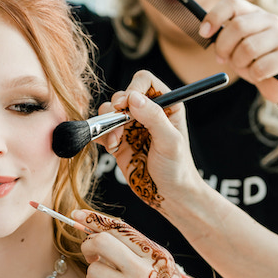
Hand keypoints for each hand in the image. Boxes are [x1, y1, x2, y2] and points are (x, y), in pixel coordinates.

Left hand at [73, 210, 216, 277]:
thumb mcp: (166, 273)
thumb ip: (140, 256)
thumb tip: (100, 239)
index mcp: (156, 255)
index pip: (119, 228)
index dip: (93, 219)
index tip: (75, 216)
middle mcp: (143, 268)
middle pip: (100, 241)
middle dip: (87, 246)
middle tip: (90, 258)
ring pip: (93, 271)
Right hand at [96, 70, 200, 210]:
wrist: (169, 195)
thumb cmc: (177, 169)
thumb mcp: (170, 142)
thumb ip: (153, 117)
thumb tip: (132, 98)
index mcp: (166, 104)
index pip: (144, 81)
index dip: (132, 89)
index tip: (126, 105)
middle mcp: (147, 112)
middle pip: (122, 95)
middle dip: (116, 110)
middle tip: (119, 128)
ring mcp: (131, 127)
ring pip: (108, 112)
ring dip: (107, 124)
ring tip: (116, 142)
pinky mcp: (119, 142)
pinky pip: (101, 131)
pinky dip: (100, 136)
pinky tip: (110, 147)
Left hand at [199, 0, 277, 105]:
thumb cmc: (253, 60)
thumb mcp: (234, 46)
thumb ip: (222, 38)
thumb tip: (205, 32)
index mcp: (253, 13)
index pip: (232, 3)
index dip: (214, 16)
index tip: (203, 33)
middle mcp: (269, 20)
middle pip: (237, 26)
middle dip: (223, 47)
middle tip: (222, 58)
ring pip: (248, 48)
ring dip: (239, 63)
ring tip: (245, 66)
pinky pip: (260, 68)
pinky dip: (253, 75)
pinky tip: (258, 75)